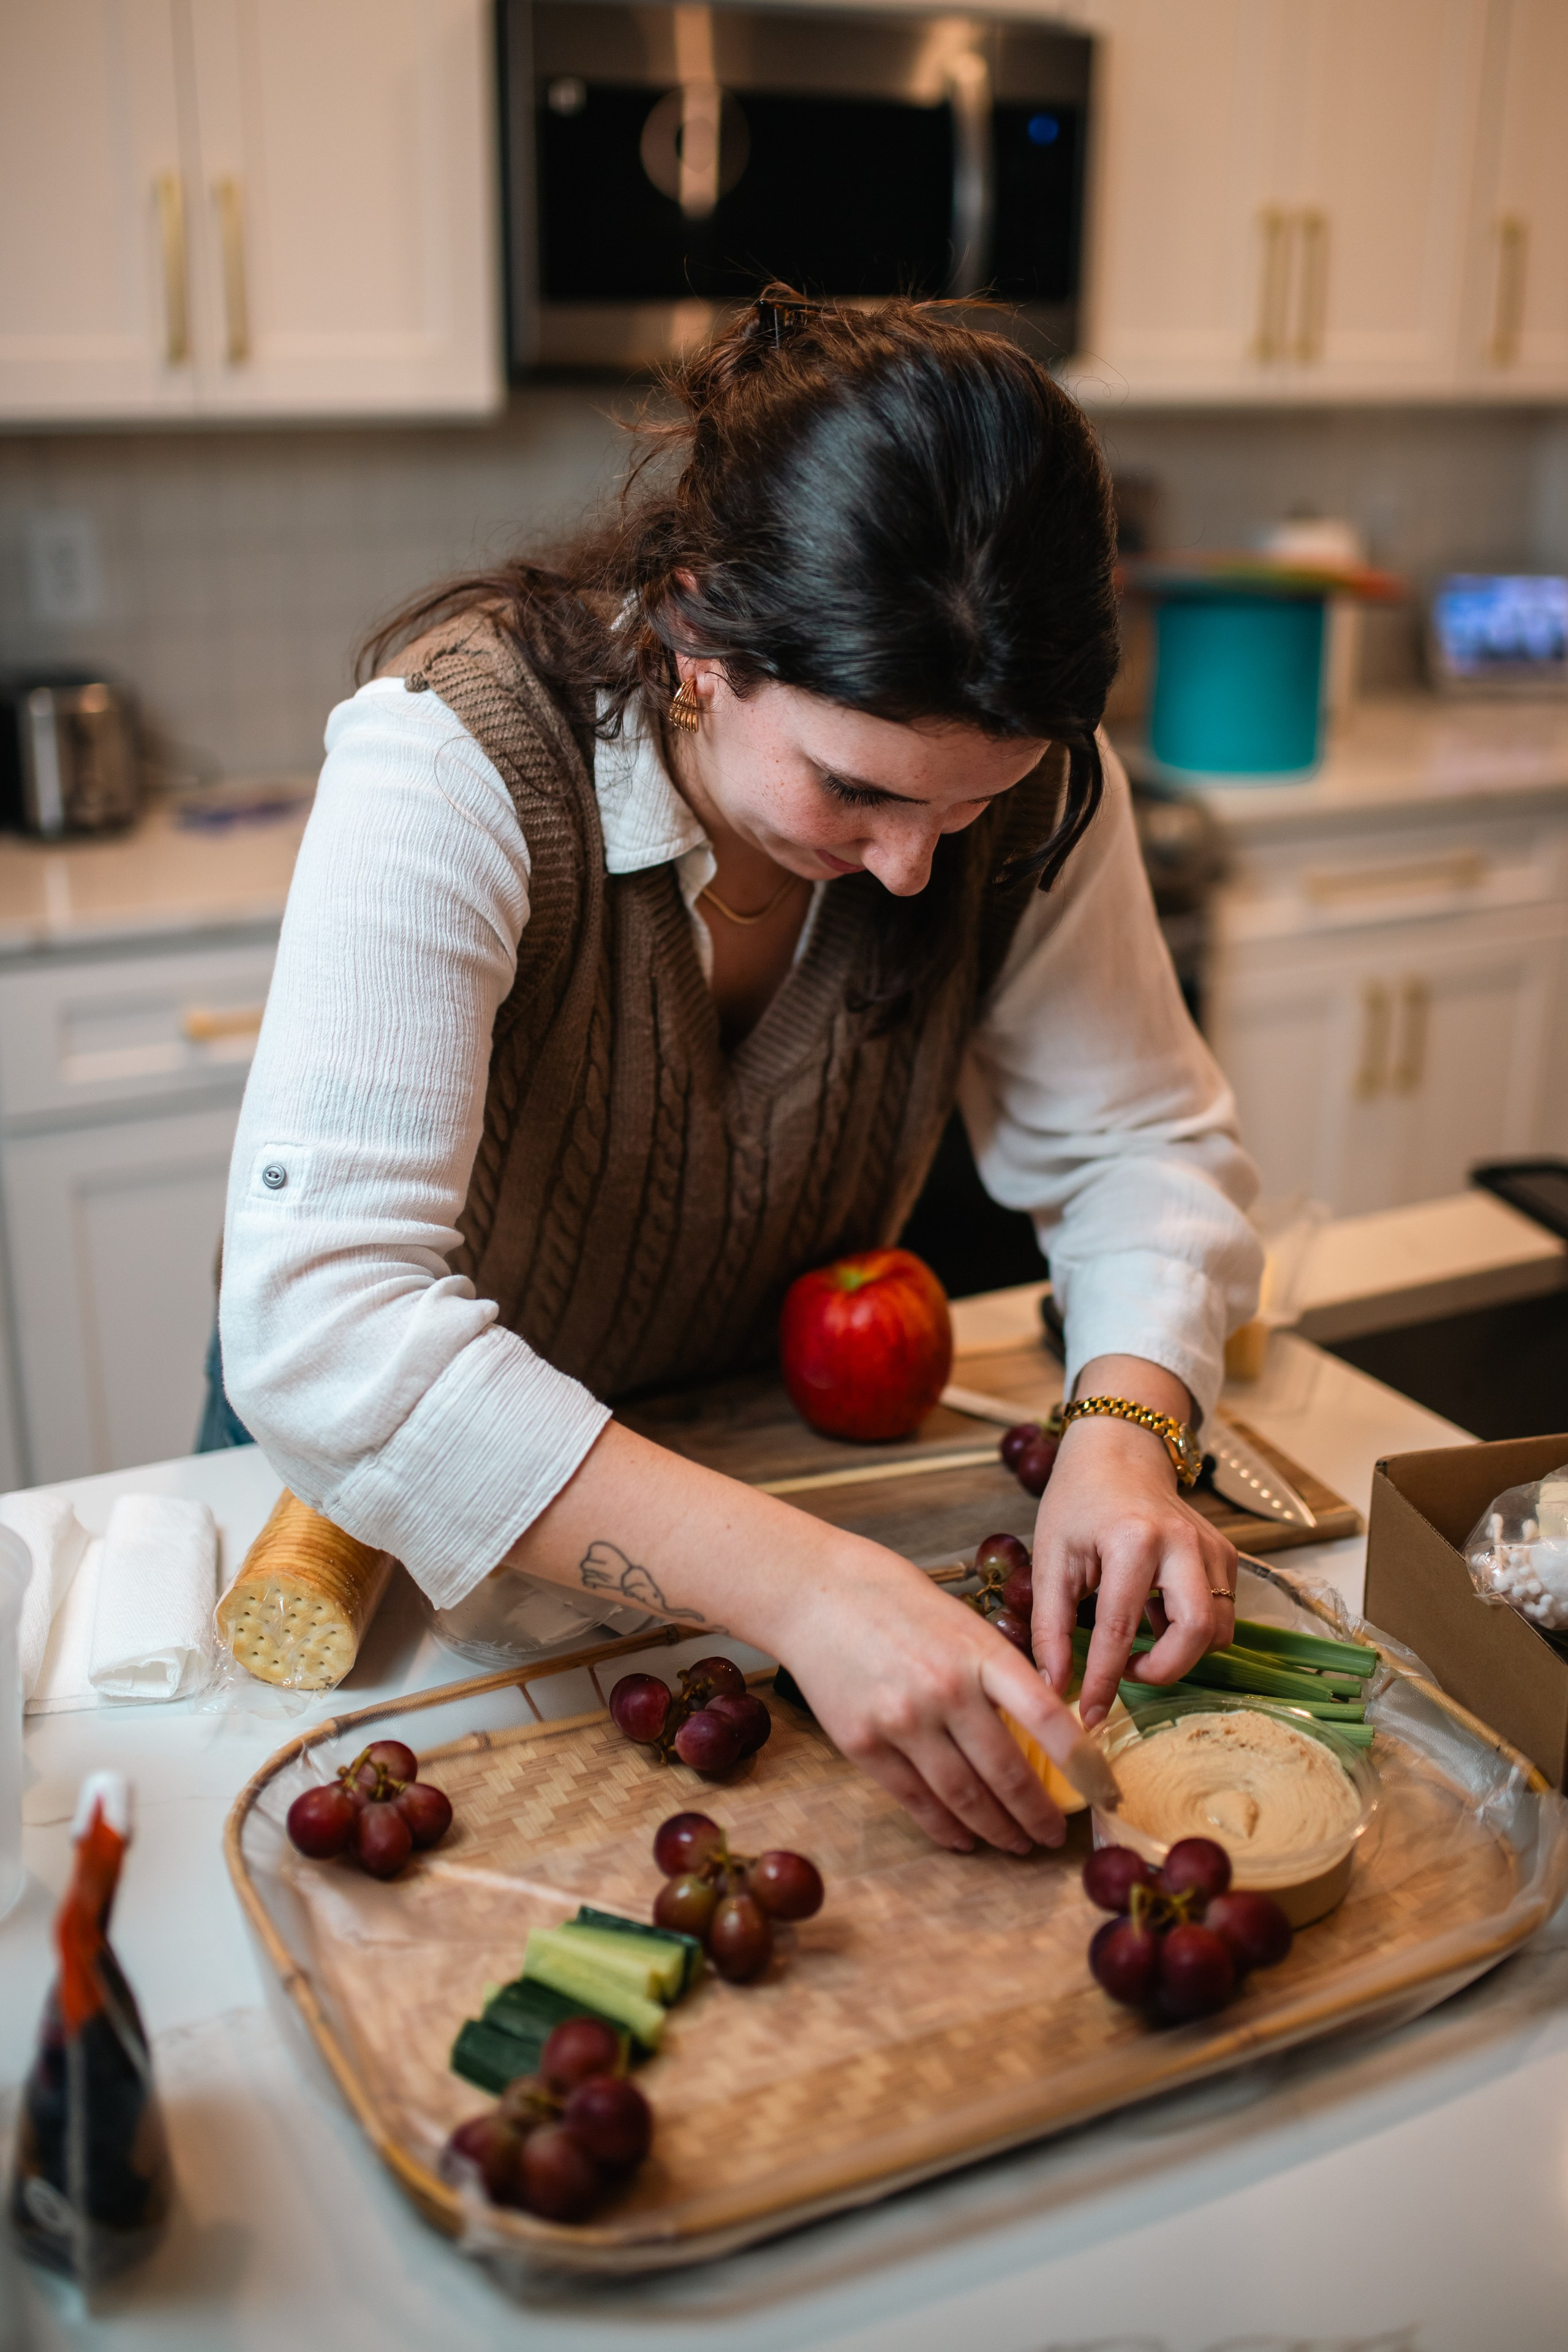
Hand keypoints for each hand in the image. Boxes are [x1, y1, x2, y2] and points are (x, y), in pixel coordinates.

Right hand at [773, 1548, 1088, 1854]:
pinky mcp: (863, 1743)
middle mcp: (946, 1690)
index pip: (1049, 1718)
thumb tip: (1040, 1731)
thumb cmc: (896, 1601)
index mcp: (981, 1653)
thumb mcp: (963, 1623)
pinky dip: (944, 1827)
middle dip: (1037, 1815)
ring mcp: (902, 1720)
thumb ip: (998, 1673)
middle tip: (1054, 1836)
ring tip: (1015, 1843)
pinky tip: (963, 1837)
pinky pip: (915, 1800)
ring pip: (963, 1797)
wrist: (816, 1594)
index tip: (1104, 1790)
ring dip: (996, 1829)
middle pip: (1007, 1772)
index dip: (1083, 1763)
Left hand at [1031, 1413, 1237, 1729]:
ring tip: (1138, 1639)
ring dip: (1180, 1651)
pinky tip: (1156, 1614)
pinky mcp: (1226, 1555)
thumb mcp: (1052, 1557)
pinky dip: (1191, 1630)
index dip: (1104, 1682)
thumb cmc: (1079, 1500)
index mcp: (1132, 1541)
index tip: (1090, 1716)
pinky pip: (1221, 1613)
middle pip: (1196, 1634)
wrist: (1120, 1451)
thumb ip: (1049, 1626)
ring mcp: (1213, 1548)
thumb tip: (1052, 1686)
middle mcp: (1183, 1544)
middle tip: (1128, 1673)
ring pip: (1217, 1630)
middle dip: (1164, 1670)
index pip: (1121, 1630)